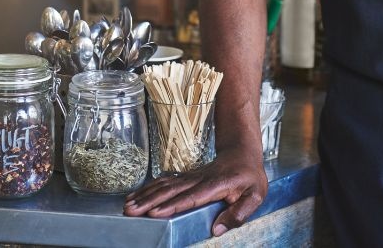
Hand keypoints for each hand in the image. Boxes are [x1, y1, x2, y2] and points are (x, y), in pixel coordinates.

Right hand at [123, 146, 267, 236]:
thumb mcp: (255, 195)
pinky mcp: (186, 177)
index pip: (190, 197)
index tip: (154, 213)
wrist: (242, 152)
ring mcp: (191, 176)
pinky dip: (149, 189)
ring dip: (145, 195)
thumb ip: (238, 213)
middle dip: (149, 201)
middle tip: (131, 211)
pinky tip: (137, 195)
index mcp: (216, 185)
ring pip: (164, 185)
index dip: (172, 205)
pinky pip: (165, 182)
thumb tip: (217, 230)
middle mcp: (199, 179)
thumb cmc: (250, 176)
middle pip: (170, 190)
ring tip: (128, 205)